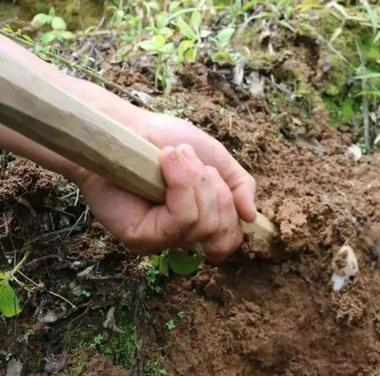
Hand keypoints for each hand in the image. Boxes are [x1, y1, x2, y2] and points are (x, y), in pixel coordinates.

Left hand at [76, 111, 256, 262]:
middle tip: (191, 159)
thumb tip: (251, 217)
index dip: (232, 214)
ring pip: (203, 224)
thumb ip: (240, 186)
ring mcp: (159, 240)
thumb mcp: (217, 159)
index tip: (215, 177)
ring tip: (175, 156)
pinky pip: (181, 219)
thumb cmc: (166, 141)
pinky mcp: (139, 237)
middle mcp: (180, 237)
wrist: (125, 128)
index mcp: (199, 222)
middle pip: (221, 231)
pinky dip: (181, 185)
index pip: (229, 240)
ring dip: (196, 180)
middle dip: (214, 188)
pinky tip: (167, 163)